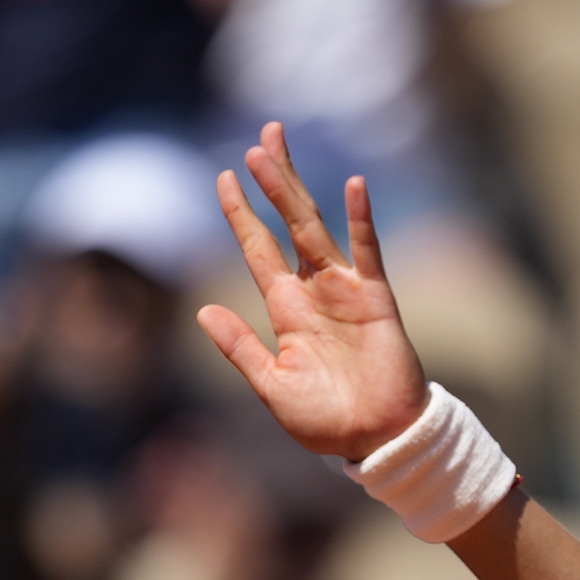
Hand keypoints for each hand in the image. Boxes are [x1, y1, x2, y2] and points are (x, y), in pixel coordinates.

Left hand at [196, 122, 429, 460]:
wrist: (377, 439)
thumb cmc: (326, 421)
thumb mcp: (271, 386)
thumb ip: (240, 348)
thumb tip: (203, 310)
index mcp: (285, 310)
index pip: (258, 250)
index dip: (241, 214)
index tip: (225, 177)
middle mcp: (313, 291)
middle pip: (287, 224)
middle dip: (272, 182)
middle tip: (260, 139)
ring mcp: (345, 290)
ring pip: (314, 228)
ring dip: (293, 190)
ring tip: (273, 151)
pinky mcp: (376, 299)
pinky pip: (368, 251)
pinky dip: (361, 219)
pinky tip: (354, 186)